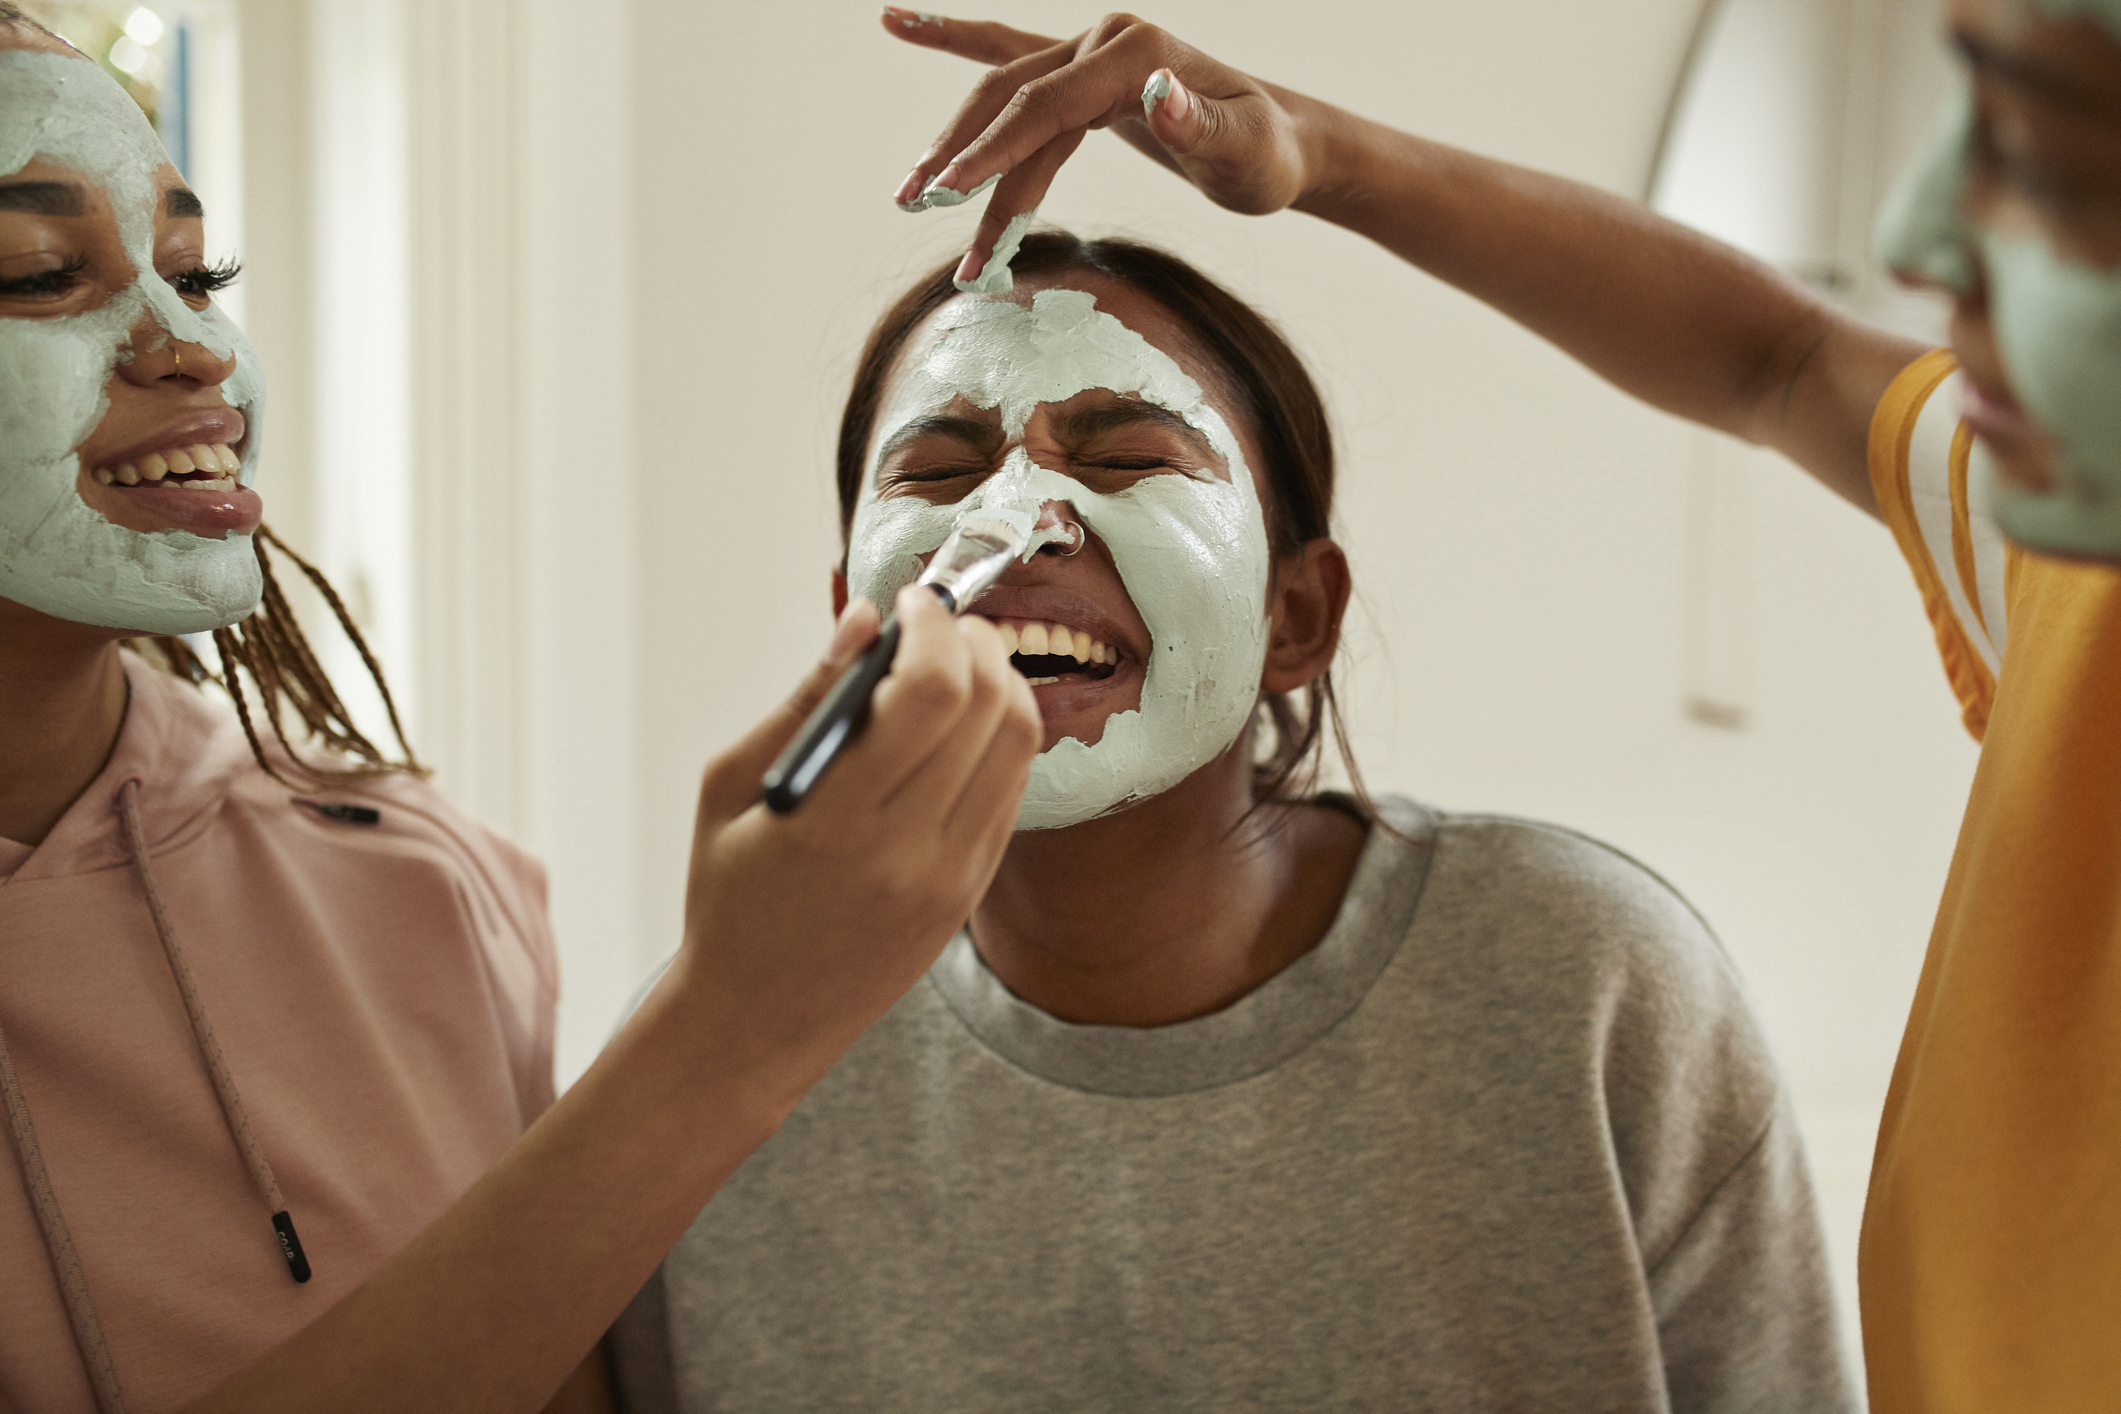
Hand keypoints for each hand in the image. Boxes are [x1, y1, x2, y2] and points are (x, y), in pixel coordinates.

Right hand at [668, 586, 1038, 1110]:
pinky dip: (998, 738)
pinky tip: (957, 726)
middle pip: (992, 709)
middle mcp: (909, 853)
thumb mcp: (730, 788)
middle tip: (940, 622)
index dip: (936, 626)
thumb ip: (806, 697)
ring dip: (1000, 683)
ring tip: (953, 663)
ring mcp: (951, 880)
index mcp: (835, 823)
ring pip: (1018, 747)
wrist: (755, 1022)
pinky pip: (1011, 792)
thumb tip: (867, 618)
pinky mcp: (971, 896)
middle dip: (975, 641)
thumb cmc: (727, 898)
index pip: (931, 694)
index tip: (914, 601)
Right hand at [882, 9, 1318, 283]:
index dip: (997, 152)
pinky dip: (954, 39)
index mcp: (1135, 54)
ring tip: (910, 195)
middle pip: (1012, 99)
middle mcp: (1105, 42)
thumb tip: (1156, 93)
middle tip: (915, 207)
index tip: (952, 195)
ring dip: (955, 145)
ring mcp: (1089, 52)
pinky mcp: (1081, 74)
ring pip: (1003, 97)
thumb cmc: (1267, 155)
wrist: (1282, 141)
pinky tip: (899, 22)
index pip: (1047, 105)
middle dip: (961, 156)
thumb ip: (1199, 125)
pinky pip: (1007, 54)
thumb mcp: (1245, 151)